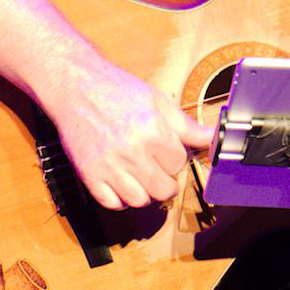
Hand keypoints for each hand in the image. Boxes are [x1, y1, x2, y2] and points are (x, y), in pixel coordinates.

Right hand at [48, 62, 213, 209]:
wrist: (76, 86)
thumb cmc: (117, 90)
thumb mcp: (158, 101)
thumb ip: (186, 126)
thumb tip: (214, 137)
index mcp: (152, 131)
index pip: (179, 163)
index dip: (176, 157)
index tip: (168, 150)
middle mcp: (131, 151)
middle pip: (164, 188)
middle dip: (166, 179)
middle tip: (158, 166)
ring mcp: (108, 166)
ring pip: (140, 200)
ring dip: (145, 192)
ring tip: (142, 175)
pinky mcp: (89, 174)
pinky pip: (113, 203)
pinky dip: (121, 199)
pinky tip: (123, 182)